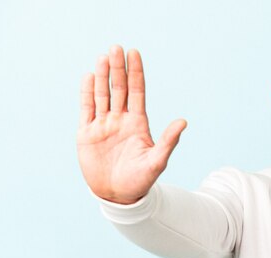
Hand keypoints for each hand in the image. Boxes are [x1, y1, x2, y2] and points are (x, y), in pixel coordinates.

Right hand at [77, 45, 186, 203]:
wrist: (118, 196)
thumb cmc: (141, 180)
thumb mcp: (157, 161)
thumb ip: (168, 141)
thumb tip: (184, 121)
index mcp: (138, 123)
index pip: (137, 92)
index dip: (136, 73)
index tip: (135, 54)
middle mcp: (120, 120)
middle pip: (119, 89)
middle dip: (118, 69)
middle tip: (117, 48)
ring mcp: (103, 125)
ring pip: (102, 95)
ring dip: (102, 76)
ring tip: (103, 57)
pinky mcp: (87, 134)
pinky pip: (87, 109)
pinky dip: (87, 94)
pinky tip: (88, 77)